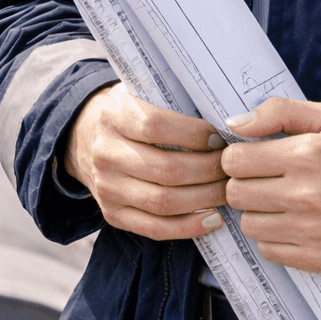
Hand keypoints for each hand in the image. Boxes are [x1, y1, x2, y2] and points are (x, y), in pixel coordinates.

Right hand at [64, 82, 227, 240]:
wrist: (87, 137)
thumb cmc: (132, 111)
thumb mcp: (143, 91)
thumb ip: (174, 97)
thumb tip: (226, 114)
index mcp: (114, 114)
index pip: (155, 126)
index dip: (193, 134)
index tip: (219, 137)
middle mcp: (106, 152)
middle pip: (165, 169)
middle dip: (208, 170)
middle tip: (233, 167)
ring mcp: (107, 187)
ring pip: (162, 202)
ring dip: (203, 199)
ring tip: (228, 191)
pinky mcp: (112, 214)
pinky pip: (153, 228)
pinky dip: (188, 227)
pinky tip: (213, 218)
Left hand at [220, 97, 320, 273]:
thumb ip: (282, 112)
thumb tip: (235, 123)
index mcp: (307, 155)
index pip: (235, 160)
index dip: (239, 155)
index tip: (253, 156)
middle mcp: (304, 195)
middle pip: (235, 193)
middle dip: (246, 182)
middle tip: (268, 178)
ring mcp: (310, 232)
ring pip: (249, 224)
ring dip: (260, 211)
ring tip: (285, 201)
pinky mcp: (317, 260)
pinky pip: (269, 251)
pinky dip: (276, 237)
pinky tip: (296, 223)